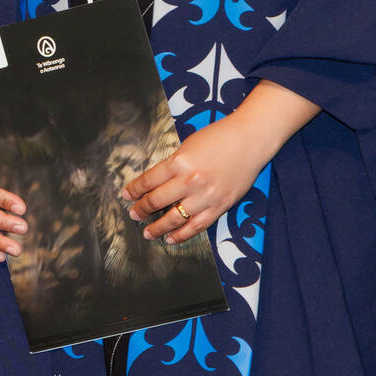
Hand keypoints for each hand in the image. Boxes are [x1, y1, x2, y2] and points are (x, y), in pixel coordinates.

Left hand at [122, 79, 318, 244]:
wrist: (249, 140)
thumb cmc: (218, 138)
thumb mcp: (187, 146)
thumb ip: (173, 165)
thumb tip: (157, 182)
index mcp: (179, 162)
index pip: (149, 180)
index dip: (135, 190)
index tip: (126, 196)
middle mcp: (190, 181)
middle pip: (158, 200)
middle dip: (142, 210)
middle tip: (133, 215)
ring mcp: (206, 196)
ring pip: (175, 218)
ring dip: (158, 227)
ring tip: (147, 232)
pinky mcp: (220, 206)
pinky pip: (197, 226)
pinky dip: (182, 234)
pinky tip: (171, 238)